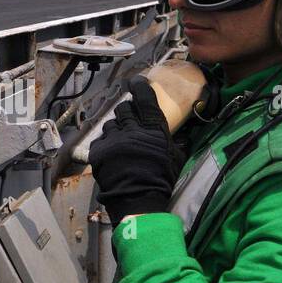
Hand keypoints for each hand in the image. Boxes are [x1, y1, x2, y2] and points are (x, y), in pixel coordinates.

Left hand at [88, 76, 176, 222]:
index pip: (144, 98)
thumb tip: (183, 136)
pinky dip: (105, 144)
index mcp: (152, 128)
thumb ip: (176, 143)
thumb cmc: (161, 180)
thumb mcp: (176, 159)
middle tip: (130, 121)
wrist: (138, 199)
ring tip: (120, 141)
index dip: (139, 87)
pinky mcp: (98, 151)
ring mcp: (113, 139)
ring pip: (110, 124)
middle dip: (126, 112)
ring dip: (115, 129)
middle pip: (123, 109)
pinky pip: (100, 140)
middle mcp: (131, 128)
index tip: (136, 83)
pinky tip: (110, 153)